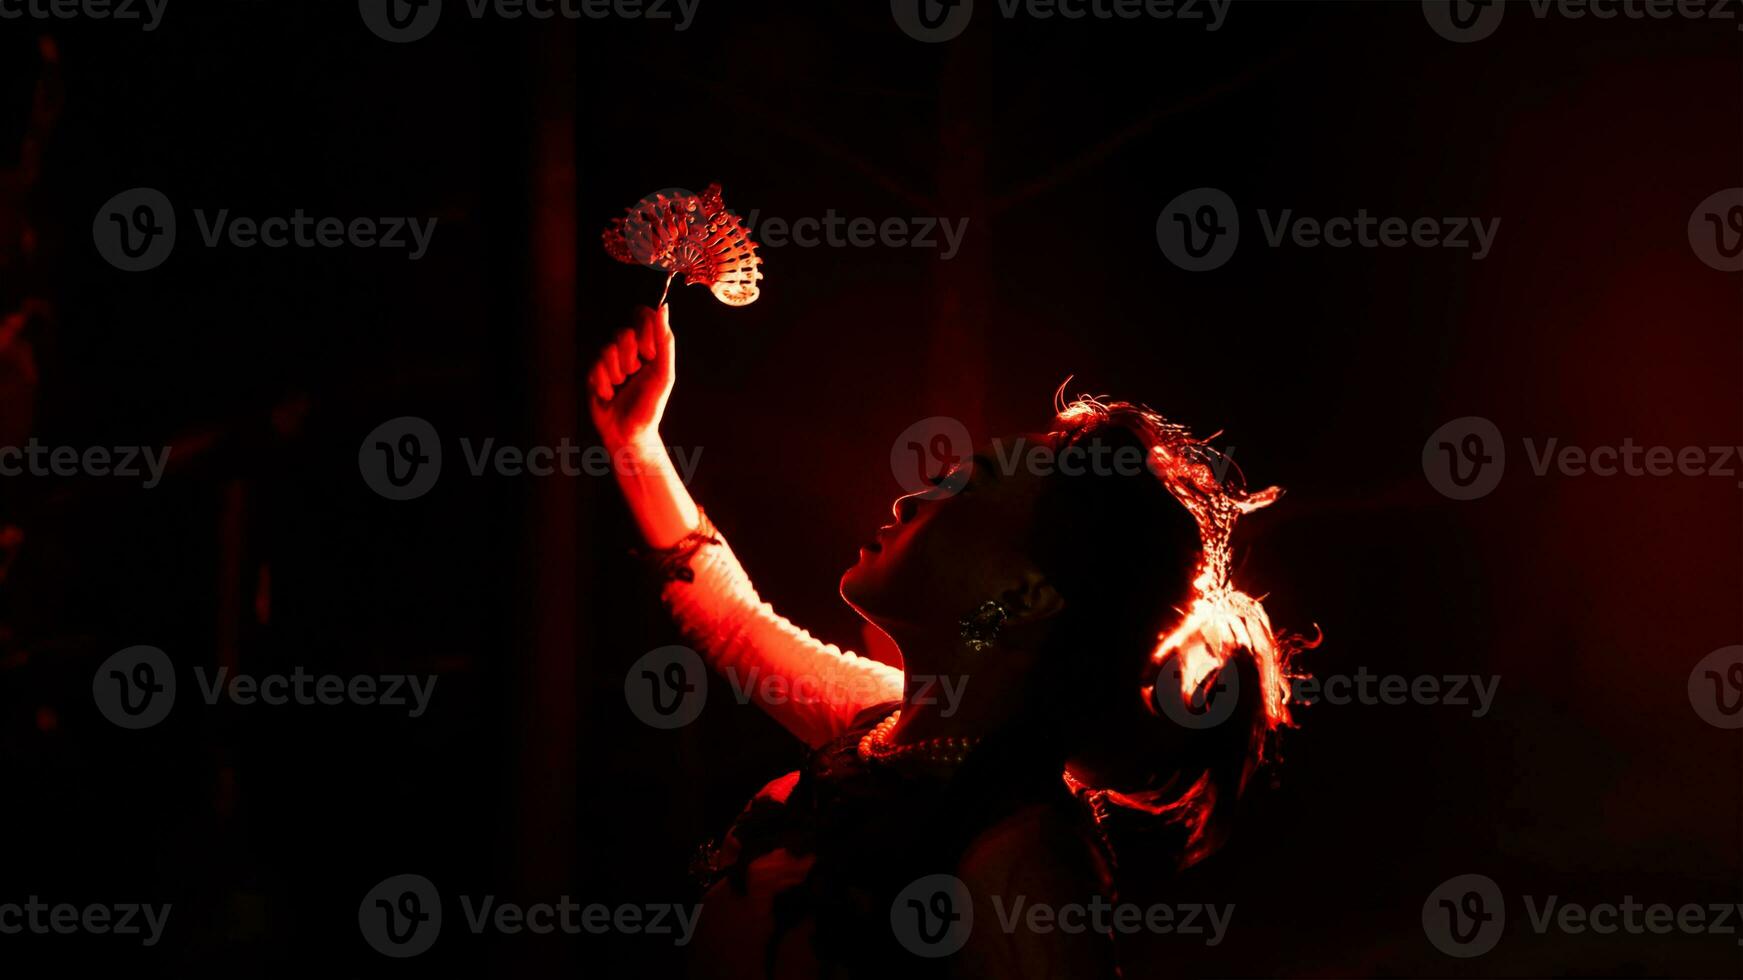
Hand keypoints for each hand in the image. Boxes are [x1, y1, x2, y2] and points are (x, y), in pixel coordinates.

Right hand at [588, 305, 673, 450]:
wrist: (629, 434)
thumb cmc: (649, 406)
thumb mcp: (663, 374)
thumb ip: (664, 341)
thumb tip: (664, 307)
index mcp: (647, 347)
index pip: (642, 316)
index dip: (644, 332)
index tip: (648, 355)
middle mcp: (627, 350)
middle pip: (622, 331)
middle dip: (630, 357)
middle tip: (635, 374)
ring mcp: (608, 361)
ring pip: (606, 348)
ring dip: (617, 373)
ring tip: (621, 387)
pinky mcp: (592, 373)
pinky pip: (594, 366)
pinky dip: (604, 384)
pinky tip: (609, 395)